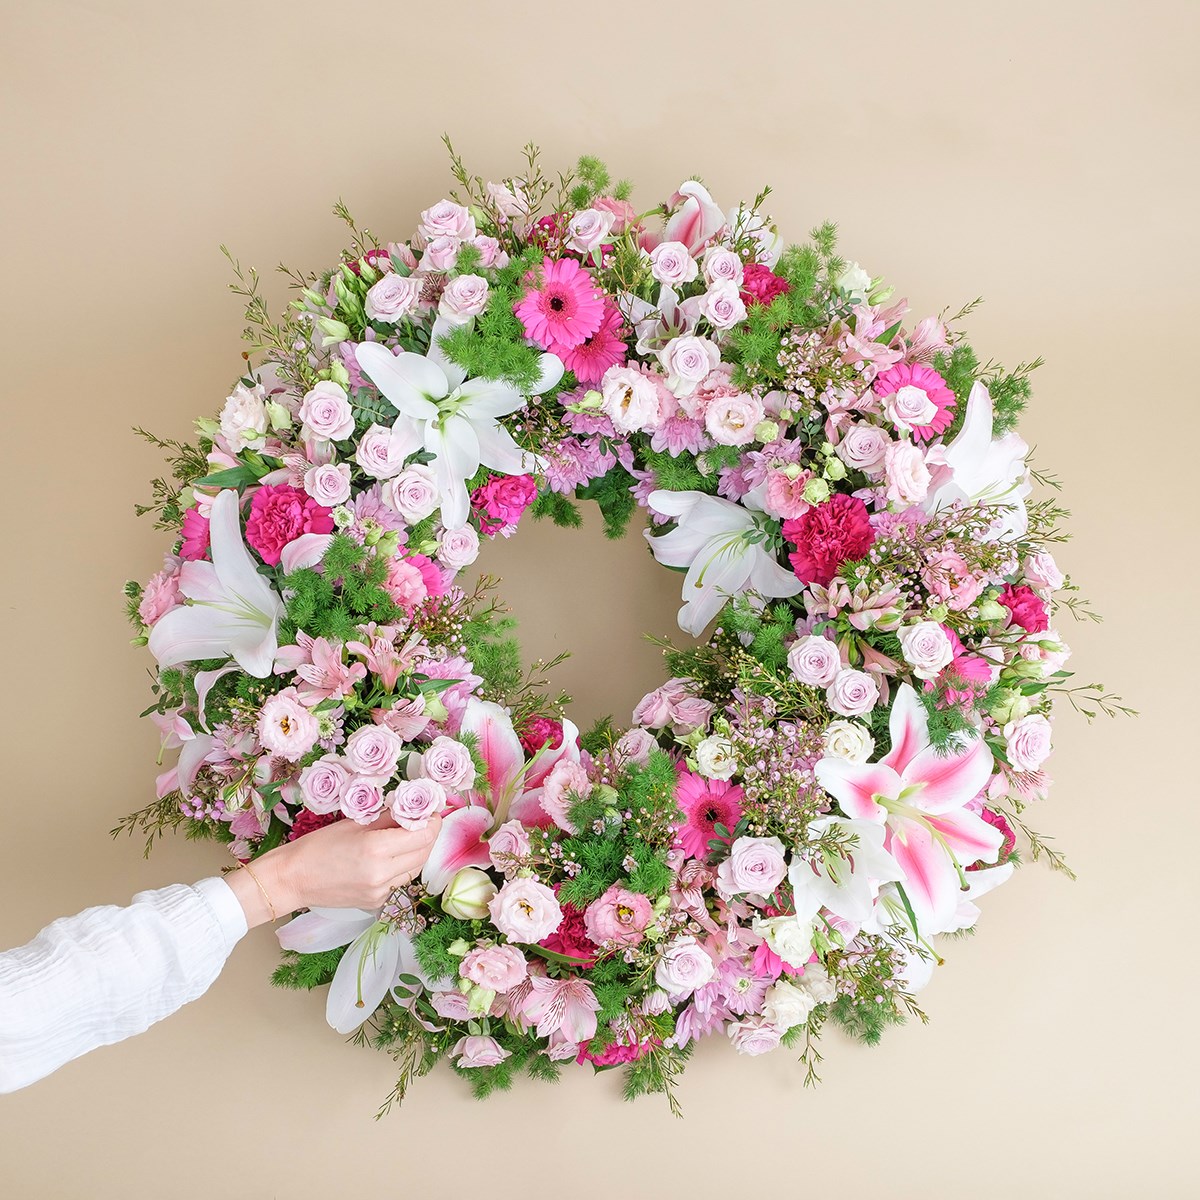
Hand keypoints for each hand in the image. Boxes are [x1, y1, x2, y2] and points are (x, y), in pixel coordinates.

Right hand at [225, 814, 442, 928]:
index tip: (431, 811)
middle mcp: (382, 874)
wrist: (292, 880)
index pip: (422, 836)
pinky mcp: (375, 903)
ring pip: (414, 869)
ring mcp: (380, 892)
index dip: (432, 822)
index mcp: (376, 850)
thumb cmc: (317, 847)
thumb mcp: (354, 824)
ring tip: (407, 836)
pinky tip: (390, 857)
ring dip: (417, 852)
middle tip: (423, 820)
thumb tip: (412, 809)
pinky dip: (402, 867)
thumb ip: (387, 818)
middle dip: (428, 835)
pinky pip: (399, 882)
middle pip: (423, 853)